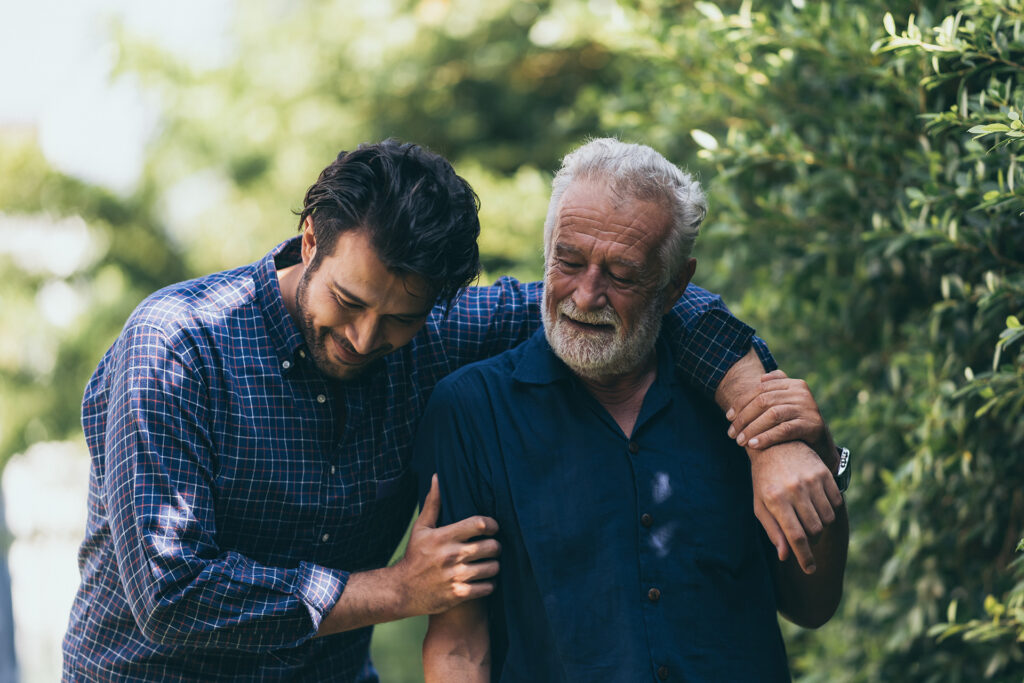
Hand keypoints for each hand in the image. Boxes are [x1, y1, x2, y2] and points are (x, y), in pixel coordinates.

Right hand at [391, 475, 500, 615]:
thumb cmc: (415, 556)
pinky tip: (483, 580)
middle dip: (496, 546)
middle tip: (492, 547)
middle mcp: (451, 555)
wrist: (401, 590)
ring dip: (494, 566)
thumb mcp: (421, 529)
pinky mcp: (458, 594)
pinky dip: (489, 584)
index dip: (492, 524)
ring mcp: (455, 576)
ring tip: (489, 563)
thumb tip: (437, 477)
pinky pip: (487, 588)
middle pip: (491, 546)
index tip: (492, 527)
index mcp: (444, 537)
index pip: (479, 524)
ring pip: (493, 568)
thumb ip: (433, 503)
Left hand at [727, 370, 833, 464]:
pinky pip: (784, 430)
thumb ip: (775, 389)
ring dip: (752, 429)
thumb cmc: (797, 422)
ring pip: (772, 415)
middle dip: (744, 418)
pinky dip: (767, 437)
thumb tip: (760, 378)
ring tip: (740, 441)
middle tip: (732, 433)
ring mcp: (808, 408)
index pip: (760, 389)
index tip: (728, 417)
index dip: (741, 403)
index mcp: (793, 384)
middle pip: (764, 401)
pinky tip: (754, 445)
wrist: (821, 444)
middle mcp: (801, 392)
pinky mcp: (813, 425)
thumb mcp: (787, 403)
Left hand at [750, 441, 842, 573]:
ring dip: (821, 525)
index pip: (795, 536)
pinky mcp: (824, 473)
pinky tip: (818, 505)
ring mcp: (811, 480)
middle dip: (811, 540)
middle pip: (814, 530)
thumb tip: (785, 555)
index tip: (809, 569)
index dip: (804, 557)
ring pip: (827, 518)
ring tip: (809, 518)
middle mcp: (794, 489)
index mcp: (775, 499)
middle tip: (805, 537)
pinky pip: (836, 503)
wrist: (774, 445)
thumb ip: (773, 530)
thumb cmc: (763, 480)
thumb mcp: (760, 505)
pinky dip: (830, 510)